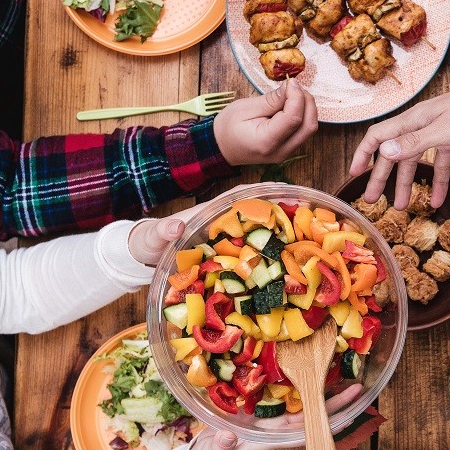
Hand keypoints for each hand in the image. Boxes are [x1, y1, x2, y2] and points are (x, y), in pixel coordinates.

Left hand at [127, 182, 288, 264]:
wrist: (144, 256)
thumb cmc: (149, 242)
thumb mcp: (154, 236)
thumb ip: (163, 230)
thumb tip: (176, 226)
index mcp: (208, 213)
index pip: (238, 196)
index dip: (260, 191)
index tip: (282, 189)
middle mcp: (220, 223)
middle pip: (253, 212)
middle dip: (277, 208)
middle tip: (305, 211)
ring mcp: (223, 240)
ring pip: (254, 232)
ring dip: (276, 230)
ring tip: (302, 234)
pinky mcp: (223, 256)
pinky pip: (248, 251)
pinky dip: (265, 252)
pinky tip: (282, 260)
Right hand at [182, 384, 361, 449]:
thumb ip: (220, 446)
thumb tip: (229, 438)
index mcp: (272, 438)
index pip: (306, 431)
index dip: (327, 423)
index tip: (348, 414)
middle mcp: (277, 427)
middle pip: (312, 414)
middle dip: (334, 402)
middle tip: (357, 387)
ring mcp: (272, 418)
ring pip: (303, 403)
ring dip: (321, 390)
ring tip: (343, 374)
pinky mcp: (261, 409)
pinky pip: (285, 395)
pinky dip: (298, 383)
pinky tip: (308, 369)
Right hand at [212, 80, 317, 165]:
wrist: (222, 148)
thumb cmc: (228, 128)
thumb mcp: (245, 108)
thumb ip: (271, 100)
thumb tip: (291, 87)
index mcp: (266, 141)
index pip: (293, 119)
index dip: (297, 97)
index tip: (291, 82)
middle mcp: (281, 151)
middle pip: (308, 126)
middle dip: (307, 102)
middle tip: (295, 87)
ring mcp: (287, 153)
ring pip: (309, 129)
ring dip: (307, 108)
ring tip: (292, 94)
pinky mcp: (289, 149)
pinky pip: (304, 131)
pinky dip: (303, 115)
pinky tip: (291, 105)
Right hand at [349, 58, 449, 209]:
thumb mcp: (445, 131)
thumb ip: (415, 143)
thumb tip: (384, 153)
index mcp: (413, 120)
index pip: (378, 136)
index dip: (363, 154)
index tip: (354, 175)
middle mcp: (421, 124)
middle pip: (395, 153)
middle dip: (382, 177)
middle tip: (373, 200)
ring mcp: (438, 131)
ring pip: (417, 160)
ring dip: (409, 183)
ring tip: (402, 207)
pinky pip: (441, 162)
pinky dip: (439, 182)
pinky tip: (438, 200)